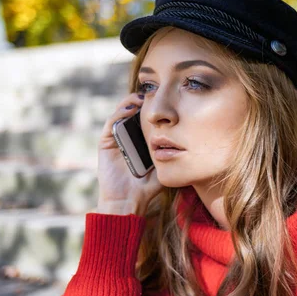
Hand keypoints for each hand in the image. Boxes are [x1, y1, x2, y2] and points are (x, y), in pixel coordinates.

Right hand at [96, 93, 162, 214]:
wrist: (128, 201)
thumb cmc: (147, 187)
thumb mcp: (164, 166)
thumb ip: (173, 154)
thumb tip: (191, 143)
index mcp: (139, 142)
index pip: (144, 119)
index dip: (151, 108)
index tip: (163, 99)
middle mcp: (126, 138)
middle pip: (132, 113)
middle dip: (140, 101)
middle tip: (152, 93)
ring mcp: (115, 140)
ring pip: (120, 114)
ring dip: (129, 103)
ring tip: (141, 97)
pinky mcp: (105, 144)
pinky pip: (110, 124)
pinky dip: (119, 114)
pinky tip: (130, 109)